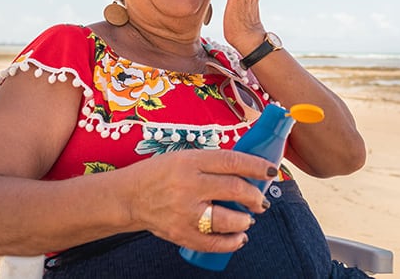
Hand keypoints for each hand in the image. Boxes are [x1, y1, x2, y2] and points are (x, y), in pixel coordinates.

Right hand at [127, 149, 275, 252]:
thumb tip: (248, 170)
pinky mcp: (181, 234)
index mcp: (191, 162)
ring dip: (246, 220)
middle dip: (255, 196)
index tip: (270, 171)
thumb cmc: (159, 174)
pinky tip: (239, 237)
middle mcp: (189, 186)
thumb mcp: (185, 157)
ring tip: (249, 218)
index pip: (233, 161)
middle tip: (260, 200)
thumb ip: (213, 163)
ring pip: (228, 219)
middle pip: (235, 190)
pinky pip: (214, 243)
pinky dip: (232, 242)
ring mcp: (185, 212)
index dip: (257, 166)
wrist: (128, 197)